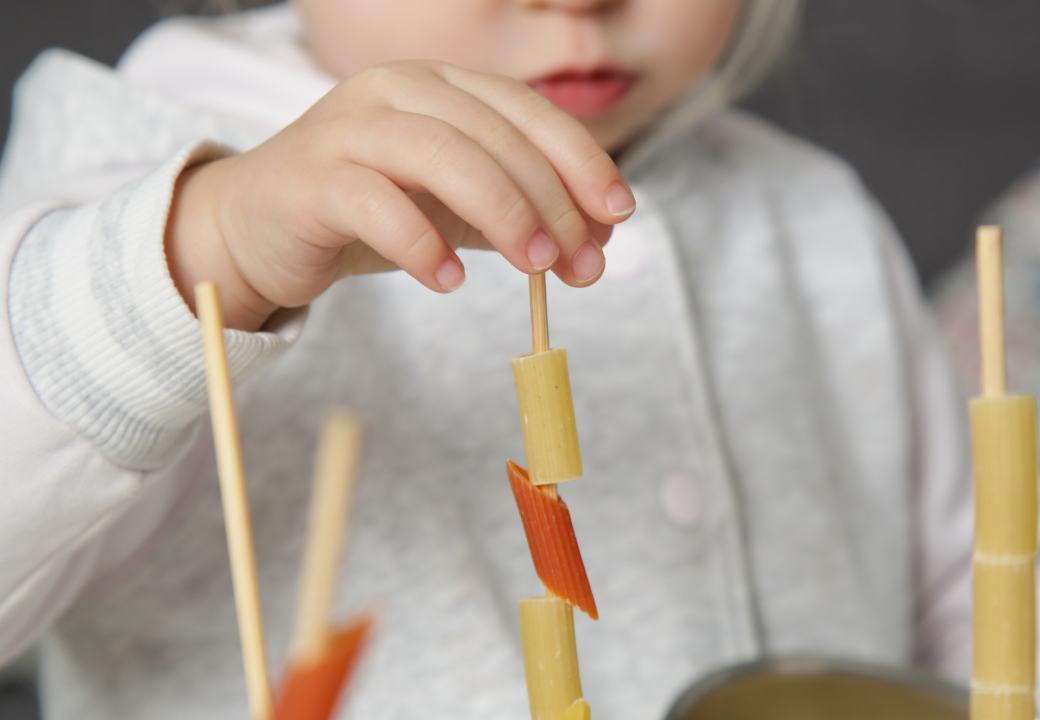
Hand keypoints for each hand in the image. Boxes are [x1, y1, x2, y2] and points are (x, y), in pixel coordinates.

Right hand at [165, 60, 634, 330]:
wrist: (261, 228)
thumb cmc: (370, 211)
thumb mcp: (459, 209)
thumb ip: (523, 214)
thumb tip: (600, 239)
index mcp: (441, 85)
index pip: (527, 110)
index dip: (581, 159)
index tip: (619, 212)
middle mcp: (396, 90)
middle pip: (493, 134)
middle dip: (551, 200)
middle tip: (582, 264)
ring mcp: (349, 127)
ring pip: (441, 155)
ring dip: (502, 212)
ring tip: (537, 268)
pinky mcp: (311, 177)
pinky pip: (375, 203)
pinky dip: (421, 243)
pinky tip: (450, 281)